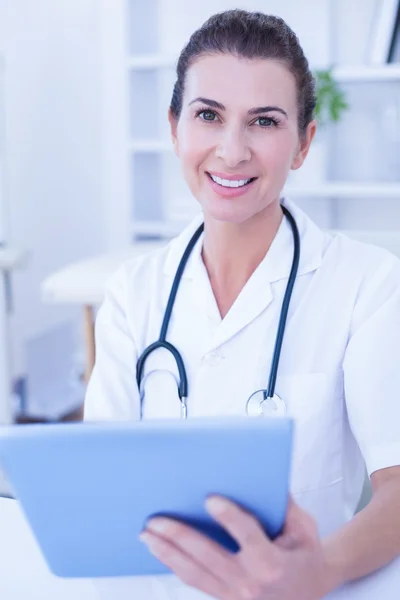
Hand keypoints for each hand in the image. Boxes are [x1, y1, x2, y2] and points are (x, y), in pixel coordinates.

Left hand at [139, 496, 339, 599]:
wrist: (309, 592)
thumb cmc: (305, 556)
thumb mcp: (305, 529)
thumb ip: (284, 504)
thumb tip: (261, 475)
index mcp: (272, 563)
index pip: (246, 535)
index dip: (229, 517)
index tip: (209, 499)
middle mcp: (250, 583)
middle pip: (207, 556)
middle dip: (179, 536)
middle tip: (156, 519)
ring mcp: (235, 596)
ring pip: (194, 572)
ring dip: (167, 553)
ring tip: (147, 535)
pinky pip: (195, 582)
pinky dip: (175, 565)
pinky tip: (160, 551)